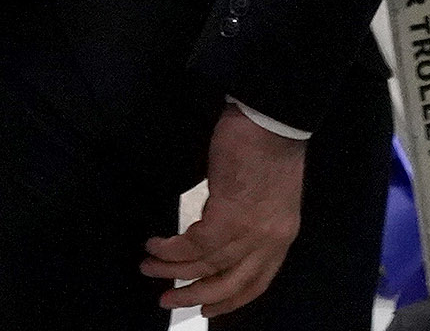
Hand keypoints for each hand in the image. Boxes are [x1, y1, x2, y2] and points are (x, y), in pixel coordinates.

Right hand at [143, 104, 303, 316]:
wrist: (273, 118)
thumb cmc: (270, 145)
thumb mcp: (270, 195)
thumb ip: (252, 221)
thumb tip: (223, 232)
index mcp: (281, 237)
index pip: (256, 283)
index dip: (229, 301)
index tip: (207, 310)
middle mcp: (268, 242)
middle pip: (229, 283)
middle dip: (194, 294)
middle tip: (166, 299)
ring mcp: (249, 232)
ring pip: (205, 265)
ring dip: (172, 268)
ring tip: (148, 266)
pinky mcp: (228, 216)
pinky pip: (192, 245)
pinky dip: (170, 248)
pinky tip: (155, 244)